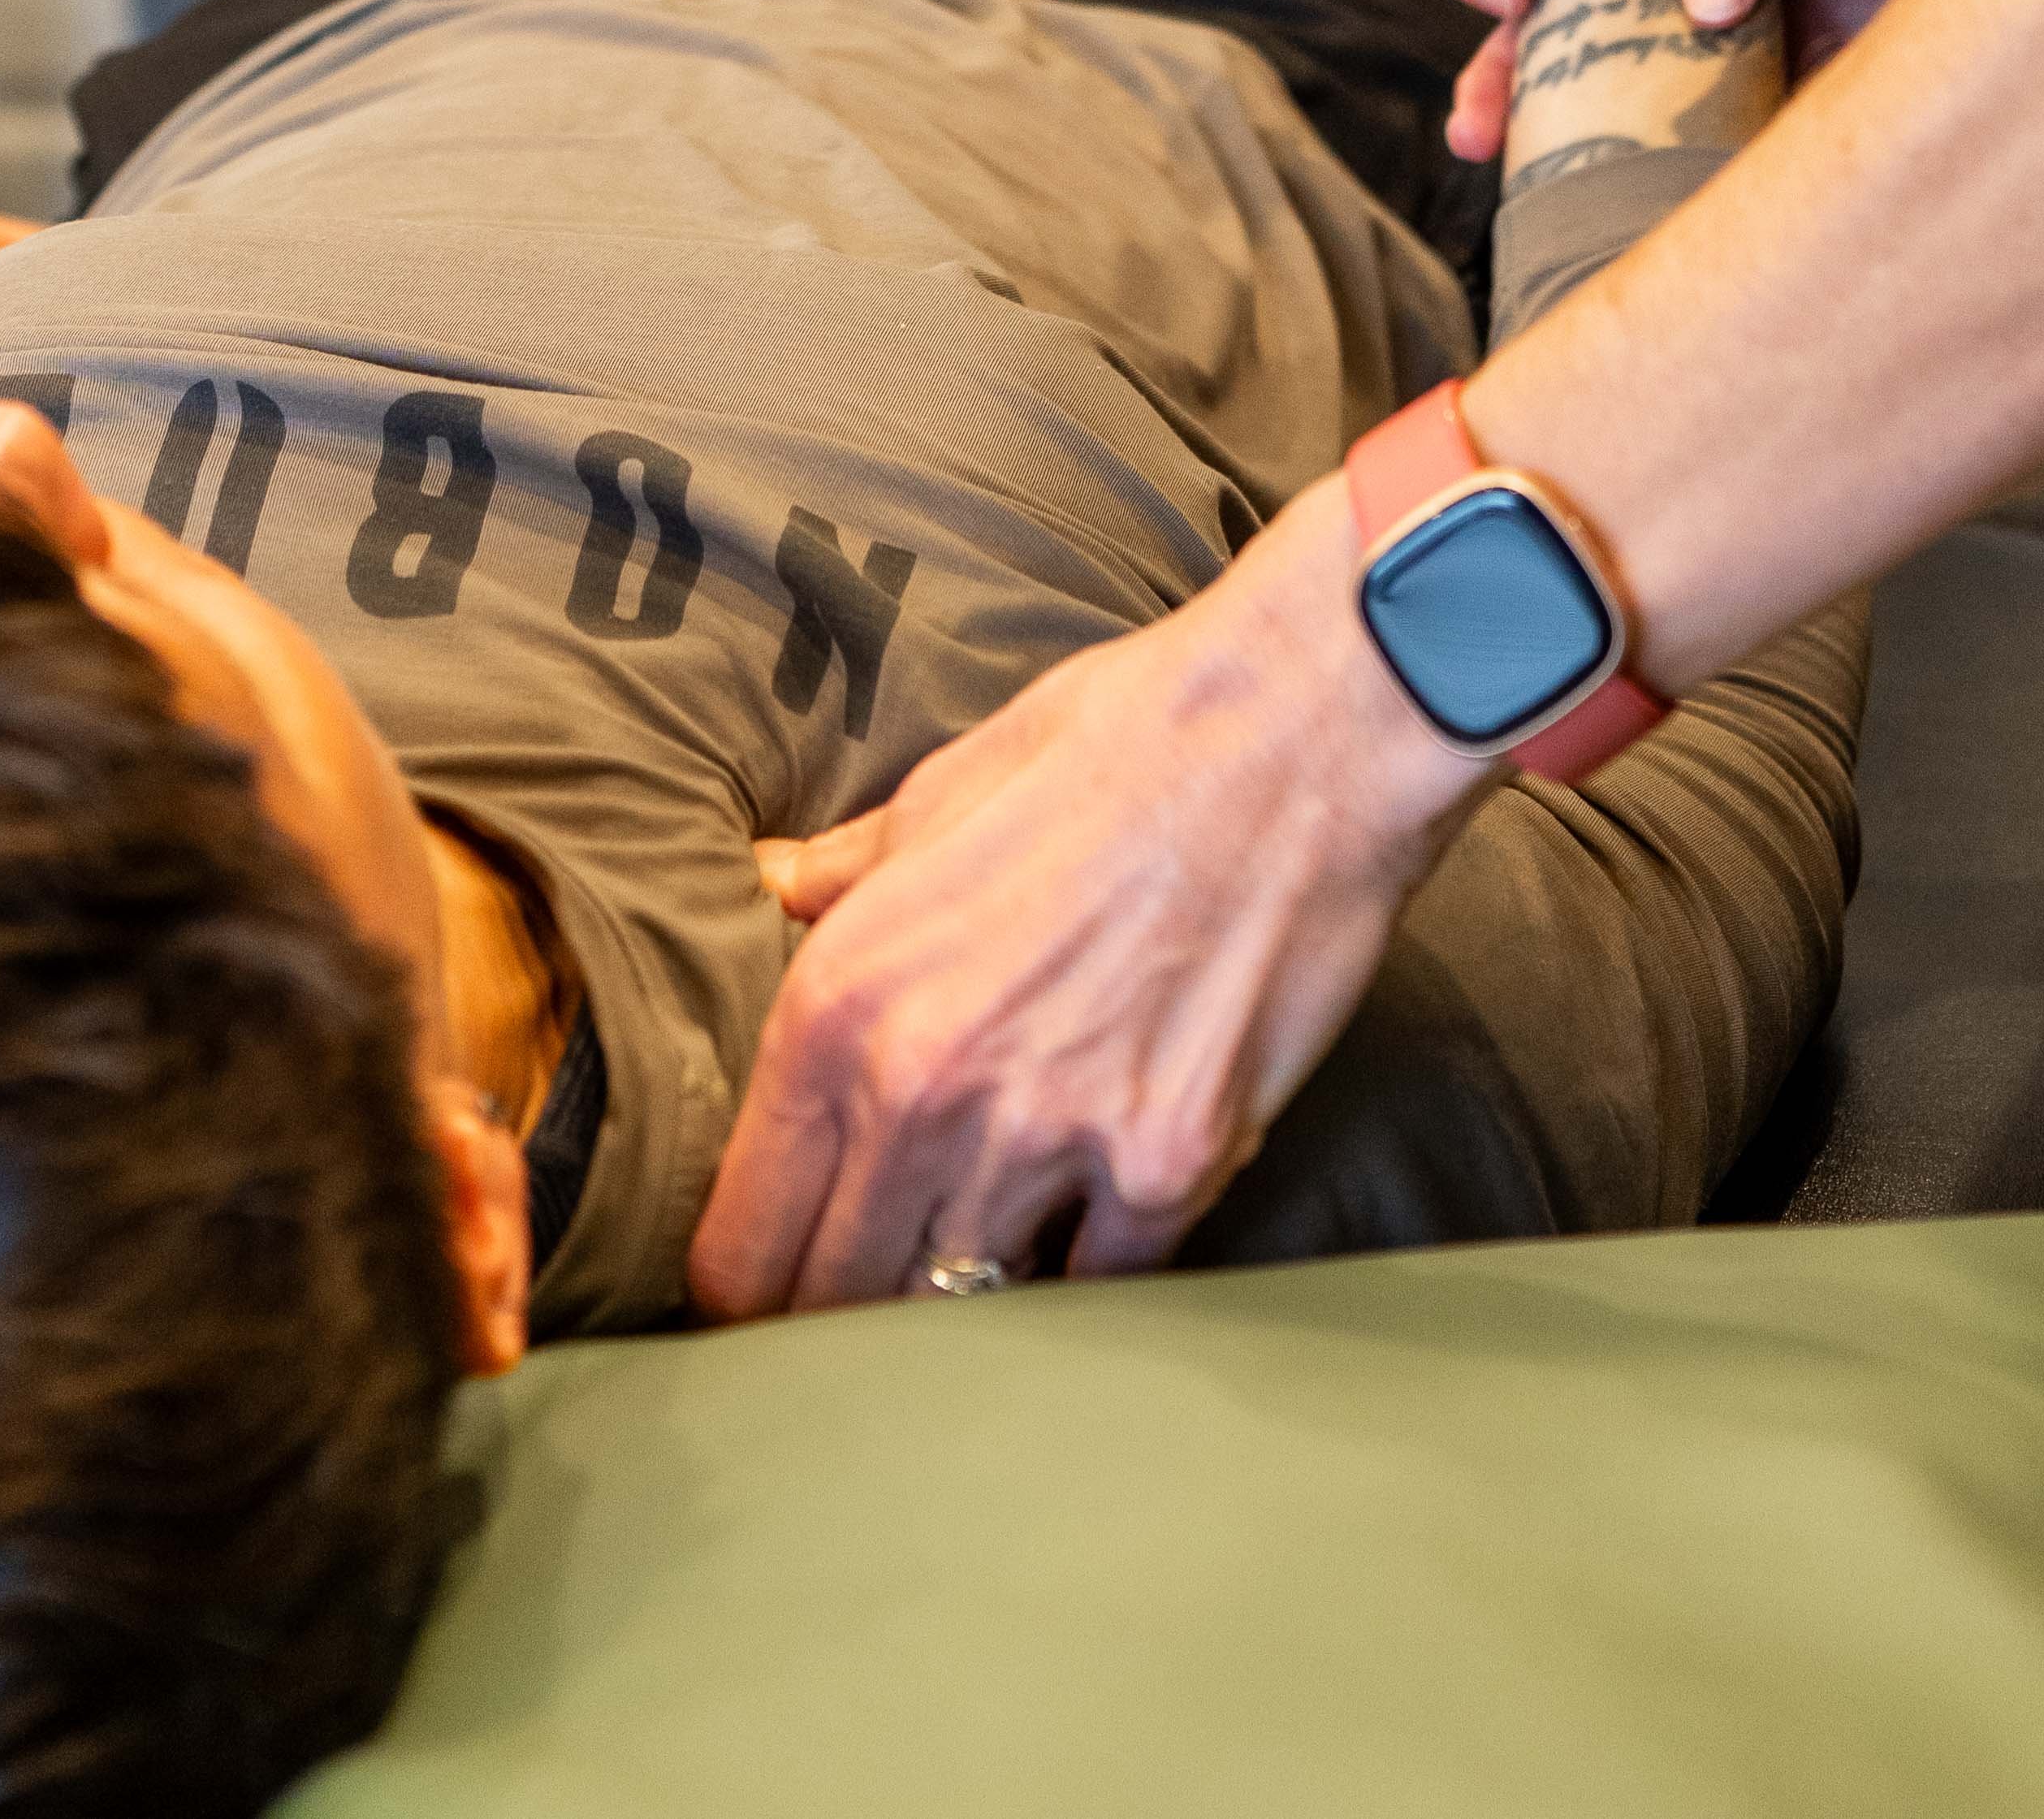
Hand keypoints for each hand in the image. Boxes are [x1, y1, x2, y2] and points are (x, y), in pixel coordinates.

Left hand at [688, 477, 1472, 1317]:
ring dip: (965, 1301)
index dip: (752, 1278)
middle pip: (837, 1303)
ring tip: (979, 1262)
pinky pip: (1100, 1290)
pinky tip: (1093, 1231)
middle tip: (872, 1293)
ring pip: (961, 1312)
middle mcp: (925, 1088)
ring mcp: (1050, 1140)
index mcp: (844, 1000)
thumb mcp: (947, 786)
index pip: (744, 1236)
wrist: (1299, 729)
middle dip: (843, 1314)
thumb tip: (773, 887)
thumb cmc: (1122, 737)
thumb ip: (846, 870)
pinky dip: (1091, 1276)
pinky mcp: (1169, 1165)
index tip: (780, 1279)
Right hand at [1439, 0, 2028, 160]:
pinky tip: (1674, 224)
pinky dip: (1709, 201)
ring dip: (1594, 157)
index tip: (1497, 1)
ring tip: (1551, 194)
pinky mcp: (1833, 103)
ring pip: (1653, 114)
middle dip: (1516, 88)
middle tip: (1482, 124)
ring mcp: (1766, 46)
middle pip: (1585, 39)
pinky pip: (1758, 163)